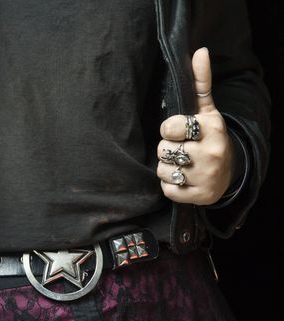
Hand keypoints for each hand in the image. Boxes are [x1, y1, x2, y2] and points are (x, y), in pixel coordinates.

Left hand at [156, 48, 234, 204]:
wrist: (229, 172)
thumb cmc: (209, 137)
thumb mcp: (206, 110)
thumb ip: (200, 82)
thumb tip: (199, 51)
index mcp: (211, 129)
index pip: (169, 127)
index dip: (169, 130)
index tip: (179, 132)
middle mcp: (211, 153)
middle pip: (163, 150)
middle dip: (167, 149)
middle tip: (182, 149)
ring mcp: (206, 177)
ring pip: (163, 170)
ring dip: (168, 168)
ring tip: (183, 164)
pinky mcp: (200, 196)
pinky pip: (167, 189)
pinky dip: (171, 186)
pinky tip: (184, 179)